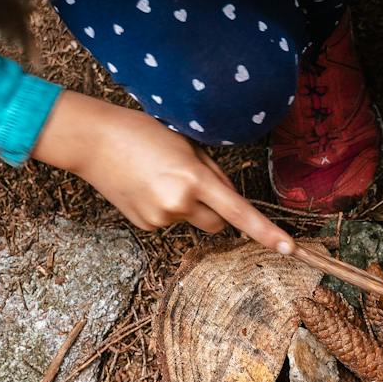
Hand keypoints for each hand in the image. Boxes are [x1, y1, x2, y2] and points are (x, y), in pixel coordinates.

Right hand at [32, 91, 294, 252]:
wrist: (93, 141)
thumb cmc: (143, 133)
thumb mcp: (188, 146)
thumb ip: (213, 175)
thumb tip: (229, 199)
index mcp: (195, 179)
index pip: (239, 212)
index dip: (266, 232)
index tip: (289, 248)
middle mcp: (179, 204)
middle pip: (219, 223)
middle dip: (216, 209)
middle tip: (192, 180)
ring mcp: (160, 218)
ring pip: (193, 220)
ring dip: (187, 205)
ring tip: (160, 177)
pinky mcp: (145, 225)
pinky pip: (170, 221)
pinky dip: (165, 208)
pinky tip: (146, 186)